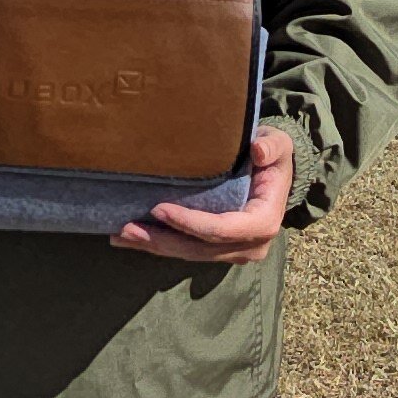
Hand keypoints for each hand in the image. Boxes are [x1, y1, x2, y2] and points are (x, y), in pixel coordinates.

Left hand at [116, 124, 293, 264]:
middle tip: (126, 229)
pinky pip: (188, 250)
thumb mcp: (278, 144)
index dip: (189, 223)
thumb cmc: (272, 155)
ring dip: (155, 246)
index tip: (158, 208)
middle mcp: (250, 246)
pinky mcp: (219, 251)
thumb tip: (258, 150)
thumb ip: (272, 147)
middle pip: (199, 248)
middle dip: (162, 240)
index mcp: (263, 222)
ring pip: (190, 254)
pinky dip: (161, 245)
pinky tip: (131, 239)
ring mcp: (234, 252)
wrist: (275, 173)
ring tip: (119, 235)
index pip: (222, 228)